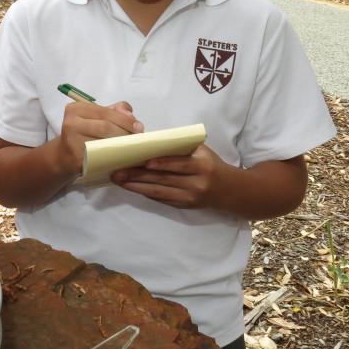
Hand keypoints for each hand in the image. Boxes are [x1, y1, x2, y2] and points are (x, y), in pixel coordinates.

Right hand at [55, 101, 142, 174]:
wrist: (64, 156)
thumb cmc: (84, 133)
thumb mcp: (96, 117)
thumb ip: (115, 111)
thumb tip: (130, 115)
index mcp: (76, 109)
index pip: (106, 112)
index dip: (125, 120)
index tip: (139, 128)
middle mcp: (71, 123)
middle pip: (106, 127)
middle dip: (125, 133)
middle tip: (138, 140)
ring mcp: (72, 142)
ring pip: (104, 143)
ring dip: (123, 146)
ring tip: (133, 148)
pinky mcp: (76, 159)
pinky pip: (101, 158)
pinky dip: (115, 158)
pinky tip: (123, 158)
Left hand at [112, 144, 226, 208]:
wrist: (230, 190)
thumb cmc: (211, 164)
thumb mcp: (201, 152)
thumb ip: (179, 148)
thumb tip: (149, 142)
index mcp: (202, 164)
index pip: (179, 164)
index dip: (161, 163)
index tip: (142, 161)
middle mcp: (196, 183)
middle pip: (163, 179)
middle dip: (138, 175)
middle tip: (118, 171)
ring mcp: (189, 197)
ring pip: (159, 191)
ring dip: (136, 186)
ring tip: (119, 180)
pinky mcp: (184, 206)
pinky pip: (162, 199)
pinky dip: (146, 193)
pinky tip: (132, 188)